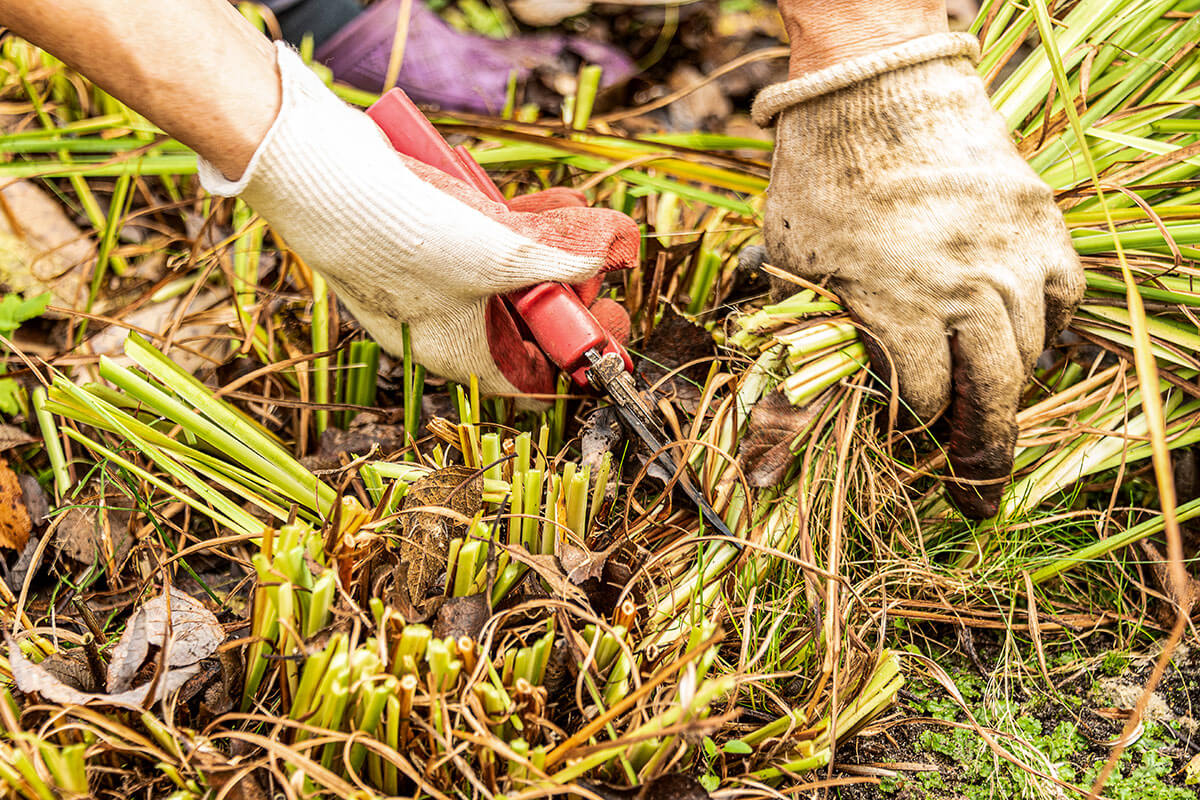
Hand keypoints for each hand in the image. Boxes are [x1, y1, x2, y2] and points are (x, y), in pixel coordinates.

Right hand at [199, 45, 636, 397]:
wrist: (313, 172)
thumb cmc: (389, 233)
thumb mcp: (494, 252)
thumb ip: (562, 257)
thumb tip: (615, 252)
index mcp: (456, 353)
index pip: (534, 378)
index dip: (580, 356)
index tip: (612, 327)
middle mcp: (445, 324)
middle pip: (528, 322)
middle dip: (573, 291)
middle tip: (602, 267)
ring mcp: (434, 280)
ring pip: (511, 276)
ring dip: (553, 249)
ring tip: (584, 218)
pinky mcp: (425, 238)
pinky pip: (486, 241)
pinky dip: (519, 223)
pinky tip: (548, 200)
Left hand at [752, 33, 1084, 517]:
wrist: (872, 88)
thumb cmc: (817, 183)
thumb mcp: (790, 277)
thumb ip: (792, 374)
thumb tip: (762, 474)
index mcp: (898, 308)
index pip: (925, 401)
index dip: (910, 425)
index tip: (901, 429)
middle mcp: (966, 290)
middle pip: (994, 394)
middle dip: (984, 448)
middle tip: (977, 486)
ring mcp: (1010, 254)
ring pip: (1031, 349)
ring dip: (1009, 382)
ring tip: (987, 396)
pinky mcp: (1039, 220)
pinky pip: (1062, 294)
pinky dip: (1047, 323)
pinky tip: (1020, 333)